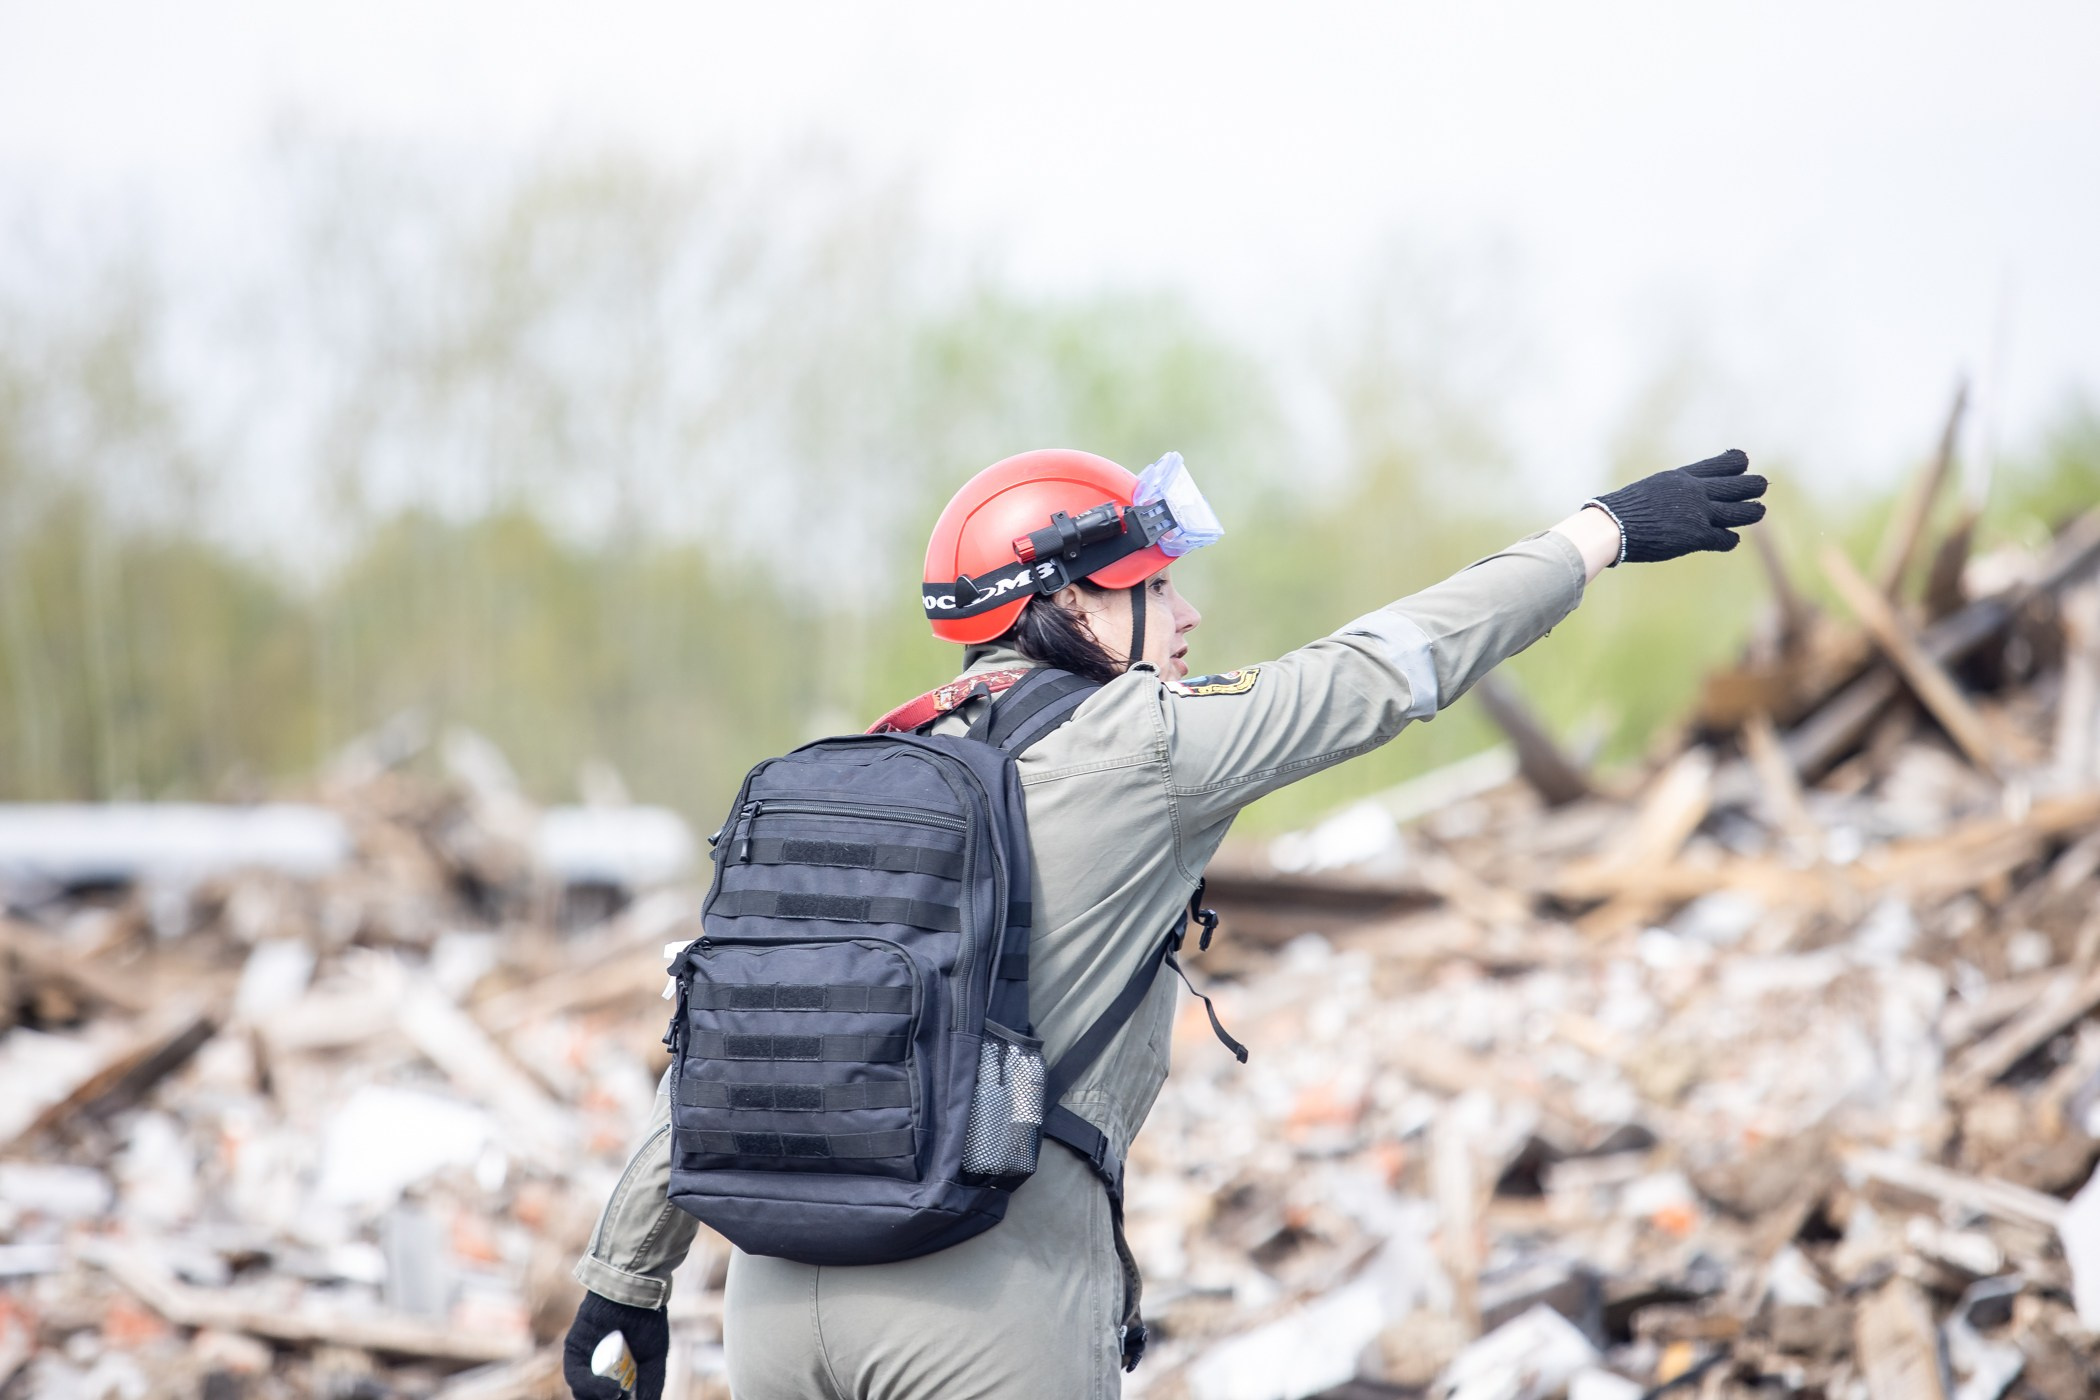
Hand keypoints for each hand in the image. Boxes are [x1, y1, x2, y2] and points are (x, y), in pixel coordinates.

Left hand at [563, 1292, 668, 1399]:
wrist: (637, 1295)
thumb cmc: (648, 1323)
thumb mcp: (653, 1360)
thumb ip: (650, 1386)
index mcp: (614, 1368)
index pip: (608, 1395)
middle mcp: (596, 1365)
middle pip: (593, 1395)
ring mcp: (584, 1357)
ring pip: (583, 1391)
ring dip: (599, 1398)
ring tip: (619, 1397)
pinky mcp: (573, 1348)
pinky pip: (576, 1375)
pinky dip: (591, 1387)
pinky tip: (611, 1390)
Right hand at [1588, 449, 1766, 563]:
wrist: (1612, 526)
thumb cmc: (1621, 510)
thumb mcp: (1651, 489)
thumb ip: (1669, 491)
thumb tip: (1669, 497)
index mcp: (1682, 477)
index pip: (1721, 464)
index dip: (1736, 463)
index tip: (1743, 463)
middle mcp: (1695, 492)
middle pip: (1739, 484)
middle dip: (1753, 485)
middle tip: (1761, 486)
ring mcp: (1699, 514)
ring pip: (1741, 511)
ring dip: (1753, 511)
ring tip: (1759, 510)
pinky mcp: (1697, 536)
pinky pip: (1726, 538)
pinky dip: (1729, 539)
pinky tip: (1729, 539)